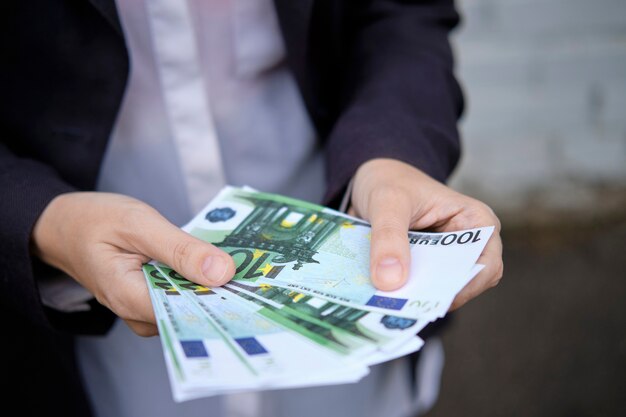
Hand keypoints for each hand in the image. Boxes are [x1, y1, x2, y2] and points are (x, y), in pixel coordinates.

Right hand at [31, 192, 235, 335]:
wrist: (64, 224)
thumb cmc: (94, 220)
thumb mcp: (139, 224)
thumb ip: (181, 249)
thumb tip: (224, 273)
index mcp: (129, 297)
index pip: (187, 314)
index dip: (221, 302)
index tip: (254, 290)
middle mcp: (137, 312)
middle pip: (191, 312)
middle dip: (223, 294)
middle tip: (259, 275)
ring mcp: (144, 308)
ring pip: (190, 304)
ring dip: (214, 286)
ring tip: (246, 268)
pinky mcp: (151, 297)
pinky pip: (182, 294)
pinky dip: (199, 280)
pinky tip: (218, 264)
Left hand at [350, 158, 502, 310]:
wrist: (372, 181)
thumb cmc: (391, 182)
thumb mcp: (388, 202)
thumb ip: (388, 237)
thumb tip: (390, 282)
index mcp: (476, 222)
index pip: (486, 264)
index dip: (466, 285)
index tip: (435, 297)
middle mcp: (467, 245)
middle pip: (461, 283)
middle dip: (433, 295)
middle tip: (402, 306)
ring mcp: (443, 261)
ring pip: (436, 291)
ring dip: (413, 298)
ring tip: (386, 303)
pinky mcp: (420, 271)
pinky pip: (414, 291)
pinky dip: (399, 294)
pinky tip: (379, 297)